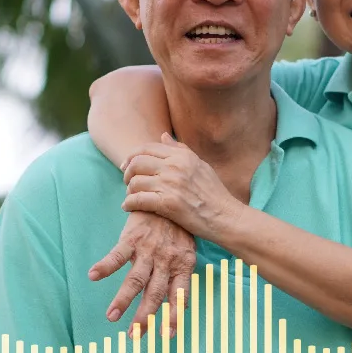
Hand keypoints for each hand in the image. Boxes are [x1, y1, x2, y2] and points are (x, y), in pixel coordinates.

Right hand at [88, 211, 195, 336]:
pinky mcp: (132, 238)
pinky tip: (93, 276)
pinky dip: (105, 266)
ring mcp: (148, 249)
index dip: (173, 316)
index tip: (165, 336)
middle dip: (144, 316)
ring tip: (111, 316)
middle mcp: (166, 260)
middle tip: (134, 335)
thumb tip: (175, 305)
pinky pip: (117, 255)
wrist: (166, 194)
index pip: (179, 295)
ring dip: (122, 299)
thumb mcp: (186, 250)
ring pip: (135, 279)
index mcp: (183, 264)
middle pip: (154, 293)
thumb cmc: (177, 227)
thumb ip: (179, 276)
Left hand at [121, 133, 242, 240]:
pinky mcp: (168, 204)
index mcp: (182, 155)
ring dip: (129, 190)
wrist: (225, 216)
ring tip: (131, 196)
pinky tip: (128, 207)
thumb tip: (163, 136)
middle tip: (127, 182)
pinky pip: (137, 200)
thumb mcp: (200, 164)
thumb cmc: (214, 192)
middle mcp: (175, 166)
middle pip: (137, 163)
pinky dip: (129, 204)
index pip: (147, 148)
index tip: (126, 166)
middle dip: (127, 173)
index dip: (131, 156)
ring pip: (135, 182)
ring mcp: (170, 184)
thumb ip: (180, 149)